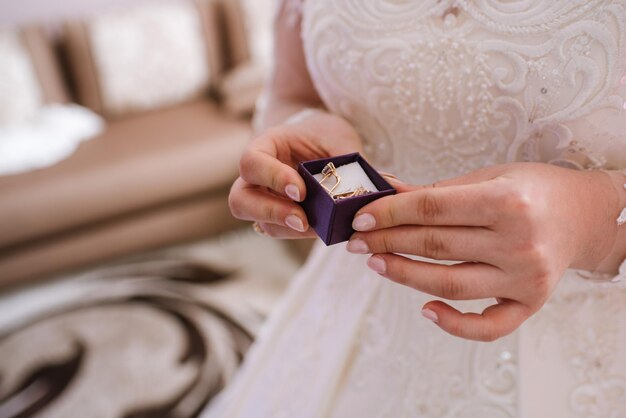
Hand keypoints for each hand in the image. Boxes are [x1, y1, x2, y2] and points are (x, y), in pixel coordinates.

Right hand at [229, 111, 362, 237]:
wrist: (319, 141)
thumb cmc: (325, 135)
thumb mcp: (338, 136)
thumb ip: (347, 159)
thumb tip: (370, 187)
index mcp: (264, 146)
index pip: (252, 163)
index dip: (272, 178)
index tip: (301, 191)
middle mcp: (255, 176)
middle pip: (240, 200)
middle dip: (271, 213)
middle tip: (302, 220)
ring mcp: (262, 199)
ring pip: (258, 222)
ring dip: (286, 228)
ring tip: (316, 228)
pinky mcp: (277, 217)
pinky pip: (279, 231)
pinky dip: (298, 233)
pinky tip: (321, 230)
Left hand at [347, 163, 621, 340]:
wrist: (583, 215)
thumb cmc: (531, 189)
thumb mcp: (487, 177)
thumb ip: (435, 191)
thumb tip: (382, 189)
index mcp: (507, 201)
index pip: (432, 209)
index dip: (390, 213)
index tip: (359, 218)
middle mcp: (519, 242)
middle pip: (436, 246)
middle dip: (387, 242)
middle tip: (356, 241)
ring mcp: (526, 278)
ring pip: (451, 284)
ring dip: (405, 275)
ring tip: (376, 263)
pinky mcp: (531, 303)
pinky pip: (489, 326)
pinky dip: (454, 323)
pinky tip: (425, 308)